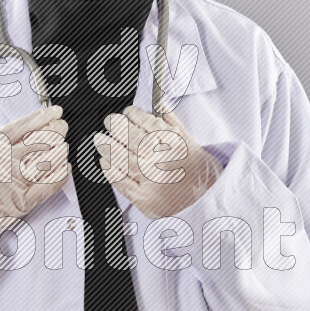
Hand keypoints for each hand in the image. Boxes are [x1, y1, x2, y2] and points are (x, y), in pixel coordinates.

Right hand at [0, 106, 69, 259]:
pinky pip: (47, 188)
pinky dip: (59, 177)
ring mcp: (14, 183)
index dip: (41, 117)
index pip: (22, 126)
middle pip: (38, 141)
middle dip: (55, 130)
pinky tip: (66, 168)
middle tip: (63, 125)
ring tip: (65, 144)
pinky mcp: (20, 203)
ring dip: (59, 151)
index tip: (53, 112)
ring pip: (45, 162)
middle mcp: (4, 162)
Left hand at [93, 105, 221, 218]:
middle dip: (116, 126)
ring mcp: (151, 179)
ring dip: (107, 146)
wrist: (209, 204)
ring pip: (122, 157)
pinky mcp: (144, 198)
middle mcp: (161, 159)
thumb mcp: (193, 144)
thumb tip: (161, 106)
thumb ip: (174, 124)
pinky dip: (109, 169)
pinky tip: (104, 161)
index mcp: (174, 144)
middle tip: (109, 121)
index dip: (133, 114)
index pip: (147, 123)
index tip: (126, 112)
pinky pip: (121, 181)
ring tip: (100, 139)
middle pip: (131, 137)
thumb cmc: (201, 174)